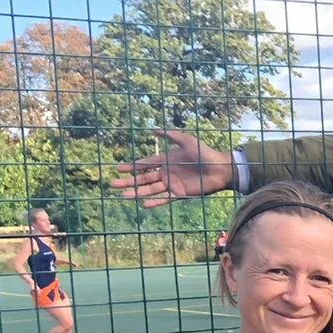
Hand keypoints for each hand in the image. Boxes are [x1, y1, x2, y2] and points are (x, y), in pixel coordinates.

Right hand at [111, 130, 234, 206]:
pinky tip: (143, 204)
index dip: (131, 167)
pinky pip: (164, 198)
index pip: (145, 164)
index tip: (118, 169)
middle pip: (143, 179)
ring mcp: (172, 184)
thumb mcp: (186, 140)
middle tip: (113, 184)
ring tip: (123, 195)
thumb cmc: (205, 152)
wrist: (220, 168)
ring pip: (150, 190)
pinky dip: (154, 201)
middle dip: (128, 181)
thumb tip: (154, 129)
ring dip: (137, 192)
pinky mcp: (180, 194)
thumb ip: (170, 135)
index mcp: (166, 160)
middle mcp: (167, 173)